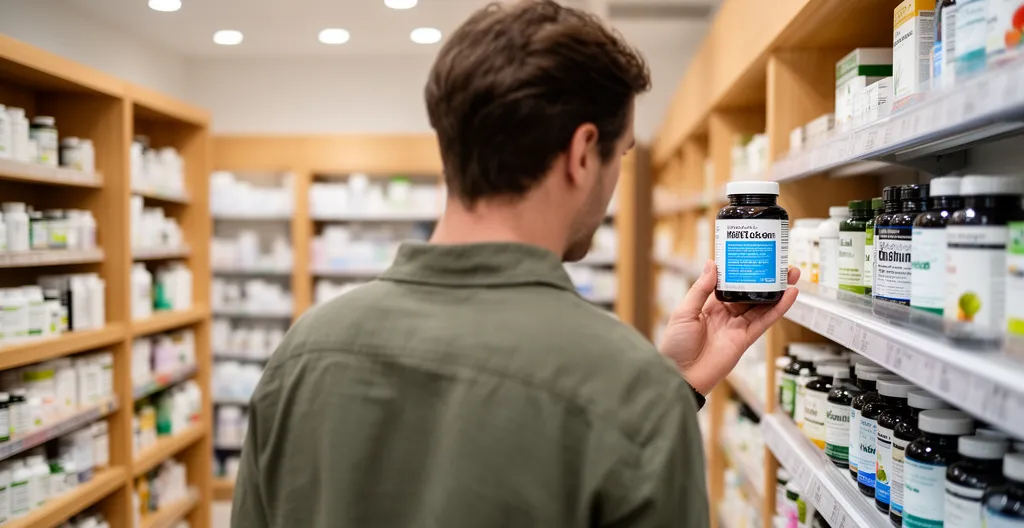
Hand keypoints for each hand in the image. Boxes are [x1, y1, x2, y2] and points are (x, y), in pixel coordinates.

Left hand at [659, 260, 798, 394]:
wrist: (681, 375)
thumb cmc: (675, 346)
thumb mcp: (684, 312)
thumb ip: (700, 289)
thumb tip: (712, 264)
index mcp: (709, 306)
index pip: (729, 284)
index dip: (742, 271)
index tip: (752, 255)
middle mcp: (726, 315)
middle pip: (750, 293)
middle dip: (765, 279)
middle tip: (779, 262)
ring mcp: (737, 327)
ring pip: (762, 305)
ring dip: (778, 290)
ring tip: (791, 274)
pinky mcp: (746, 339)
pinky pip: (765, 321)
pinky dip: (779, 309)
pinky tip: (790, 295)